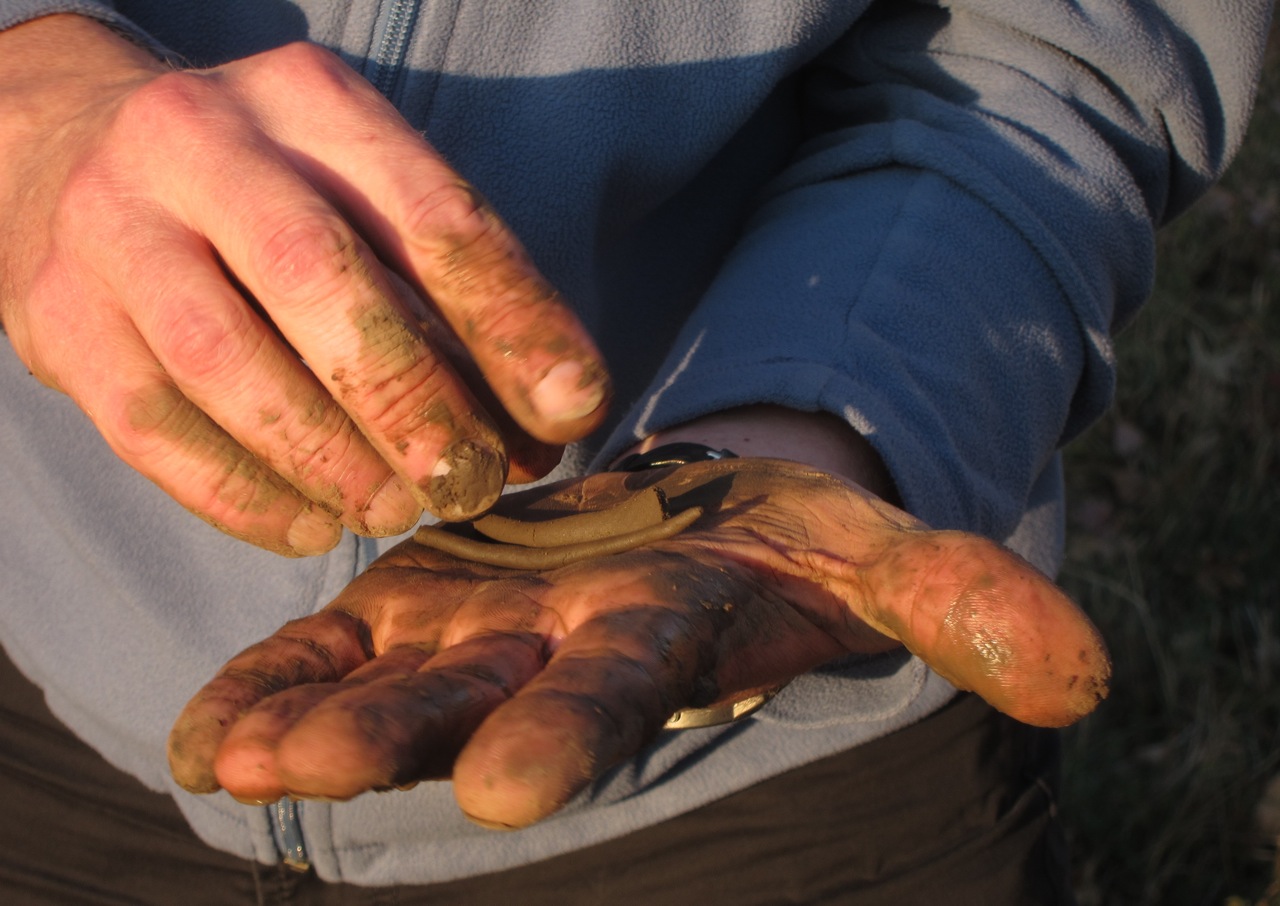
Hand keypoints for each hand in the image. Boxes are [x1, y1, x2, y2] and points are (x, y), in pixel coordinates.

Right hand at [0, 16, 609, 554]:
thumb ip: (455, 295)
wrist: (71, 151)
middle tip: (474, 481)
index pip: (431, 213)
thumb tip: (549, 417)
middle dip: (414, 399)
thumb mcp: (364, 196)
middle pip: (319, 279)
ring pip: (226, 361)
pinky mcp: (62, 321)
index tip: (570, 408)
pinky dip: (246, 494)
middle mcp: (200, 144)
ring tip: (397, 510)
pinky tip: (315, 525)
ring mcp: (115, 230)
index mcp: (309, 100)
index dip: (513, 319)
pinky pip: (155, 429)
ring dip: (330, 458)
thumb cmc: (268, 195)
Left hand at [167, 457, 1109, 828]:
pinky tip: (207, 726)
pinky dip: (267, 683)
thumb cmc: (778, 545)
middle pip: (469, 706)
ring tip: (236, 761)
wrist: (682, 527)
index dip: (569, 735)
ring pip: (382, 690)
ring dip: (308, 725)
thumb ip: (964, 605)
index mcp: (652, 643)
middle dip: (401, 744)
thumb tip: (1083, 672)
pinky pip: (324, 650)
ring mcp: (466, 639)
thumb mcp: (878, 556)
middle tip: (313, 777)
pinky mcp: (408, 606)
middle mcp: (546, 660)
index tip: (516, 786)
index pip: (614, 699)